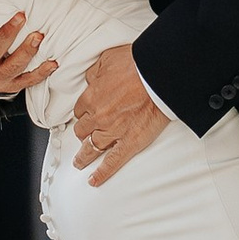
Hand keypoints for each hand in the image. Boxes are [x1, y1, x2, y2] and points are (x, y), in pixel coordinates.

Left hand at [75, 43, 166, 184]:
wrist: (159, 75)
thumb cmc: (137, 64)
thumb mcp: (107, 59)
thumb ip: (95, 72)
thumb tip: (90, 79)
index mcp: (91, 98)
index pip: (79, 111)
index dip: (83, 113)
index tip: (85, 115)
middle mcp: (98, 117)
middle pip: (83, 130)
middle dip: (83, 132)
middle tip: (83, 136)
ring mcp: (113, 132)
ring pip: (92, 148)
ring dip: (84, 156)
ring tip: (80, 162)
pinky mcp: (130, 143)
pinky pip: (112, 162)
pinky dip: (102, 173)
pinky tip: (94, 180)